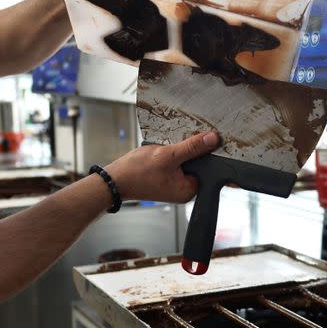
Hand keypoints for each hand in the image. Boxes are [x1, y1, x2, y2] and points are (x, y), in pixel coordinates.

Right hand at [105, 132, 219, 202]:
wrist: (114, 180)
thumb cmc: (136, 173)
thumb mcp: (167, 156)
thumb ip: (191, 147)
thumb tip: (213, 140)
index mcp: (189, 189)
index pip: (209, 167)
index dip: (208, 151)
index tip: (204, 138)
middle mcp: (185, 189)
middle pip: (199, 162)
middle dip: (191, 149)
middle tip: (177, 142)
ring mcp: (176, 183)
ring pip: (187, 159)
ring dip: (180, 149)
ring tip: (166, 147)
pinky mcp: (167, 177)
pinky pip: (176, 161)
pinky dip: (172, 152)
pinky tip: (162, 150)